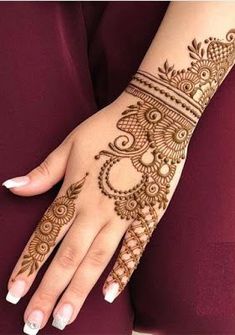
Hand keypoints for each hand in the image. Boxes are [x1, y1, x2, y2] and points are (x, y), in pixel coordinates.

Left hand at [3, 84, 192, 332]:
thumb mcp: (70, 144)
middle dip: (49, 291)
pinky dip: (123, 271)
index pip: (45, 237)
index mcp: (75, 192)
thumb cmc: (109, 128)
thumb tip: (11, 186)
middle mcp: (96, 209)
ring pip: (97, 259)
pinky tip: (111, 294)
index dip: (28, 266)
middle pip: (68, 257)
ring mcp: (124, 214)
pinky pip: (134, 248)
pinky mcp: (147, 214)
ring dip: (79, 290)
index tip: (14, 294)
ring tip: (65, 318)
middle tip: (36, 324)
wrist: (153, 118)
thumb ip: (43, 173)